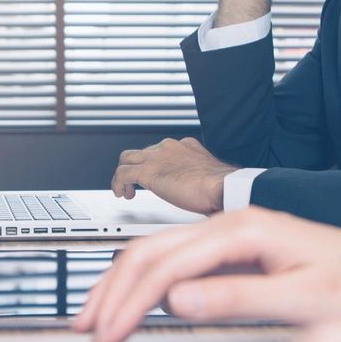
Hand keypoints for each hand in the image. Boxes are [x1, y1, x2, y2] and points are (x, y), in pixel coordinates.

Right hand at [71, 207, 340, 341]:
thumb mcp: (308, 300)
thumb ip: (238, 298)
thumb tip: (176, 300)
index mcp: (245, 230)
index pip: (164, 265)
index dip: (127, 303)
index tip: (105, 336)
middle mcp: (235, 225)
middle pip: (147, 251)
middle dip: (110, 292)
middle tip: (85, 331)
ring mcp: (236, 237)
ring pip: (157, 254)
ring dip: (121, 286)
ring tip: (96, 319)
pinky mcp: (242, 253)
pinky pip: (178, 264)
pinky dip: (147, 286)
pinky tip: (138, 305)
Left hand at [109, 137, 234, 214]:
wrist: (222, 187)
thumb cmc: (221, 187)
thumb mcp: (209, 176)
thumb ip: (197, 178)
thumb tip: (197, 193)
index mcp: (186, 146)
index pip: (161, 150)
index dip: (154, 165)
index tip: (157, 178)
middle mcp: (169, 147)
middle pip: (141, 152)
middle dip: (136, 167)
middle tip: (136, 184)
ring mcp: (157, 157)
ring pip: (127, 159)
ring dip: (123, 175)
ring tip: (125, 190)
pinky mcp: (147, 171)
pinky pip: (122, 173)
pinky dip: (118, 184)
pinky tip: (122, 195)